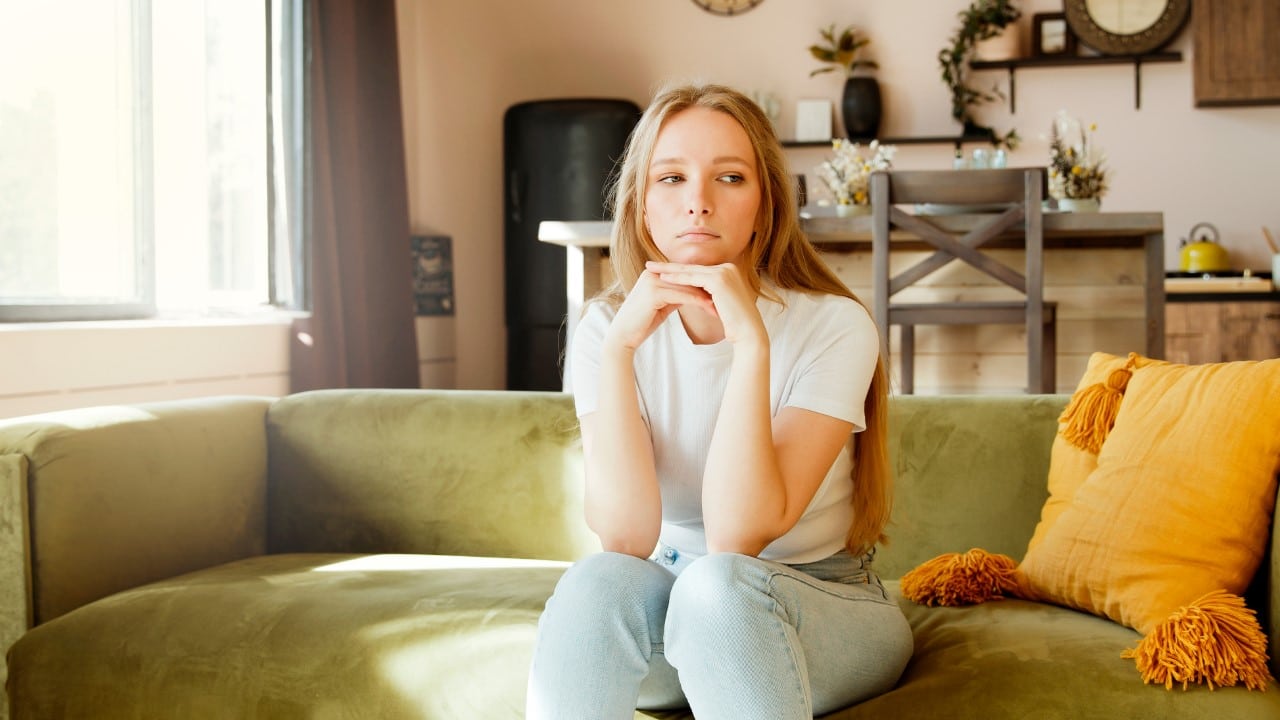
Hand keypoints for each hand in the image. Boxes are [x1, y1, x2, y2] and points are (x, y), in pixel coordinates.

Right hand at [605, 268, 717, 351]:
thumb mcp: (662, 305)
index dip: (702, 285)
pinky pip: (682, 296)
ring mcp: (652, 282)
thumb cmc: (642, 323)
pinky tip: (710, 308)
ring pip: (687, 287)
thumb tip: (695, 292)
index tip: (719, 294)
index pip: (684, 276)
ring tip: (721, 306)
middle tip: (725, 298)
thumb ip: (676, 295)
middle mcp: (652, 274)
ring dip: (706, 296)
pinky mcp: (654, 293)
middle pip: (687, 279)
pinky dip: (698, 302)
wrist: (623, 336)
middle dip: (707, 289)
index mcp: (654, 274)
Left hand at [644, 261, 765, 344]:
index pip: (697, 270)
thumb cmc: (734, 323)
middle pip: (692, 268)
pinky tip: (663, 278)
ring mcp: (724, 271)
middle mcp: (727, 267)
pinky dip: (677, 278)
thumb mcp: (719, 303)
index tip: (660, 270)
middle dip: (669, 266)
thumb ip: (708, 293)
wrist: (749, 332)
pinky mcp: (719, 280)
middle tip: (650, 264)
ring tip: (651, 269)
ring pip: (690, 271)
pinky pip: (693, 279)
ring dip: (669, 270)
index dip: (678, 271)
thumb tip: (694, 292)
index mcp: (728, 271)